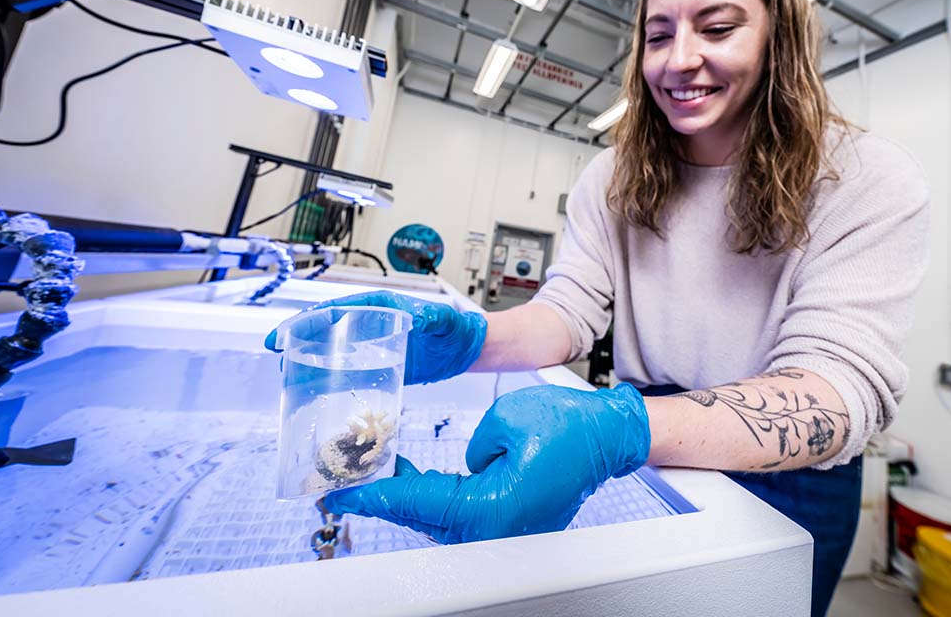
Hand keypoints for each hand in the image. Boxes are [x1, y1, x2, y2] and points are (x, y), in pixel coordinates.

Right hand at [264, 290, 486, 384]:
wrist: (465, 350)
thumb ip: (433, 318)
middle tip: (275, 353)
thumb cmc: (455, 328)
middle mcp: (368, 324)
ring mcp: (370, 346)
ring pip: (331, 350)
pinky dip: (328, 379)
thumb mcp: (444, 320)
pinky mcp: (376, 365)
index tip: (285, 331)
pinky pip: (346, 371)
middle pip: (325, 329)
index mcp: (377, 307)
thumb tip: (421, 317)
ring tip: (286, 374)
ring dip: (308, 359)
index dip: (307, 319)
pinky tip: (313, 391)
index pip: (335, 309)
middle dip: (297, 338)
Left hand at [322, 383, 650, 543]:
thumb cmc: (570, 426)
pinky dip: (434, 501)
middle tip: (346, 486)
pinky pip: (460, 516)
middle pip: (423, 519)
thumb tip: (465, 465)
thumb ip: (469, 445)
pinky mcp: (510, 524)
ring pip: (439, 521)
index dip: (375, 495)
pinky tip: (415, 480)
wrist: (609, 438)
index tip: (342, 494)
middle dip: (384, 500)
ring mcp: (505, 532)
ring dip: (408, 500)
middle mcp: (497, 530)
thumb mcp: (505, 419)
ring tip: (376, 477)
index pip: (418, 503)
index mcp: (492, 508)